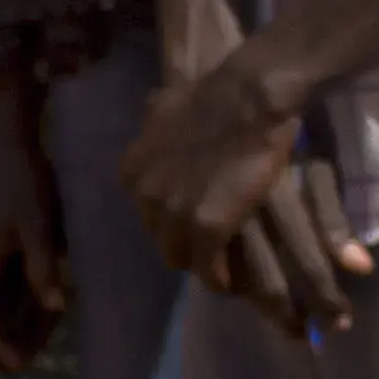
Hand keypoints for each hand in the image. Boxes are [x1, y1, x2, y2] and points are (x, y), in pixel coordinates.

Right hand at [0, 91, 64, 363]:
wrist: (6, 141)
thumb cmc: (22, 182)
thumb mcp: (38, 226)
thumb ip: (43, 268)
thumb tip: (54, 308)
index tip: (18, 363)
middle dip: (5, 336)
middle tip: (34, 355)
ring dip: (12, 317)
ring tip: (41, 334)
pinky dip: (17, 296)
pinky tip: (41, 300)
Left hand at [121, 41, 365, 334]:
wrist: (246, 100)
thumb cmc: (211, 96)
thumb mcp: (164, 107)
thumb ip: (154, 123)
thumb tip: (152, 115)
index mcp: (132, 172)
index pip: (148, 212)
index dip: (173, 218)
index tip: (196, 220)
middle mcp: (143, 196)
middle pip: (161, 237)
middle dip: (185, 243)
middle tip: (214, 246)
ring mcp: (172, 214)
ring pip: (181, 258)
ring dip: (202, 264)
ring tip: (226, 266)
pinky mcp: (205, 229)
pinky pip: (208, 270)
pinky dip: (220, 279)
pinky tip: (234, 282)